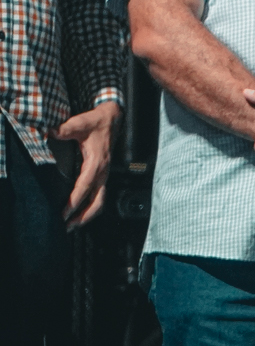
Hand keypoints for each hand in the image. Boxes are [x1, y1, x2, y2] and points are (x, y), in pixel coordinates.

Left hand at [55, 100, 119, 227]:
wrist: (113, 118)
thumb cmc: (97, 122)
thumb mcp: (80, 123)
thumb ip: (65, 129)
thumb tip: (49, 132)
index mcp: (97, 162)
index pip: (85, 186)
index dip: (75, 200)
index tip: (64, 212)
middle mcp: (103, 171)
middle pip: (96, 201)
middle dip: (83, 216)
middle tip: (66, 226)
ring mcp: (105, 174)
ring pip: (100, 201)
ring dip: (87, 215)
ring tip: (72, 225)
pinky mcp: (103, 175)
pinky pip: (99, 195)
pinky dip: (90, 207)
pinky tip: (80, 212)